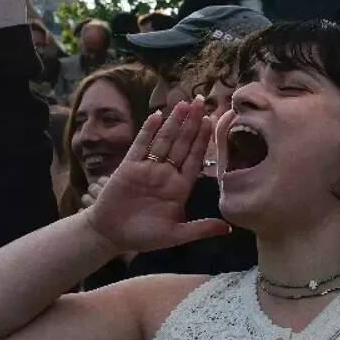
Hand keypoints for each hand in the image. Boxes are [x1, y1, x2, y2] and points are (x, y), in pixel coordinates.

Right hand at [85, 98, 229, 254]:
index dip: (203, 141)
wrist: (111, 236)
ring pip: (163, 141)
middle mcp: (165, 174)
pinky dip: (148, 131)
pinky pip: (140, 145)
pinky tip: (157, 116)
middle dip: (192, 124)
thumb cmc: (143, 237)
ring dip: (173, 122)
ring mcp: (147, 168)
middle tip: (203, 102)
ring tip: (184, 104)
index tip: (213, 122)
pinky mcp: (129, 167)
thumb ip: (200, 229)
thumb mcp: (175, 235)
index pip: (194, 159)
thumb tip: (228, 228)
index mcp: (179, 188)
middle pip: (182, 144)